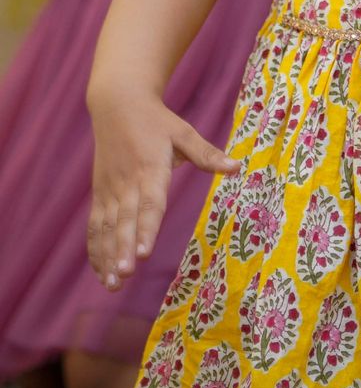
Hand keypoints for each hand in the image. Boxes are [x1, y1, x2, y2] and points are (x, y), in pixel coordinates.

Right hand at [87, 92, 239, 289]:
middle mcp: (127, 182)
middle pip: (125, 220)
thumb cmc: (157, 121)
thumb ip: (208, 154)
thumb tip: (238, 168)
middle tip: (125, 275)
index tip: (144, 253)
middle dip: (123, 249)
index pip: (149, 203)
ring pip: (106, 228)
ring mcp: (110, 190)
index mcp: (150, 168)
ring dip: (108, 256)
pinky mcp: (100, 195)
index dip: (146, 229)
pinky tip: (102, 273)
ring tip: (113, 284)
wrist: (117, 104)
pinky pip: (95, 226)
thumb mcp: (184, 132)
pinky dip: (96, 250)